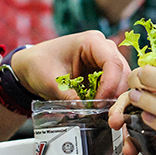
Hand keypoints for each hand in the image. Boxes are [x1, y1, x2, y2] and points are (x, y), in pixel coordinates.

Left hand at [10, 31, 129, 100]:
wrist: (33, 66)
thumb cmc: (39, 65)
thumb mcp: (51, 82)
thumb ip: (68, 96)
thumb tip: (84, 111)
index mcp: (91, 41)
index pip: (112, 62)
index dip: (110, 85)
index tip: (99, 104)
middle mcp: (104, 48)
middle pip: (122, 72)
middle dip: (115, 94)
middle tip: (103, 113)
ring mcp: (106, 59)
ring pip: (122, 80)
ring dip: (114, 98)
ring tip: (100, 112)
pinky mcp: (105, 72)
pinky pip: (116, 86)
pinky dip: (110, 98)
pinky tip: (100, 108)